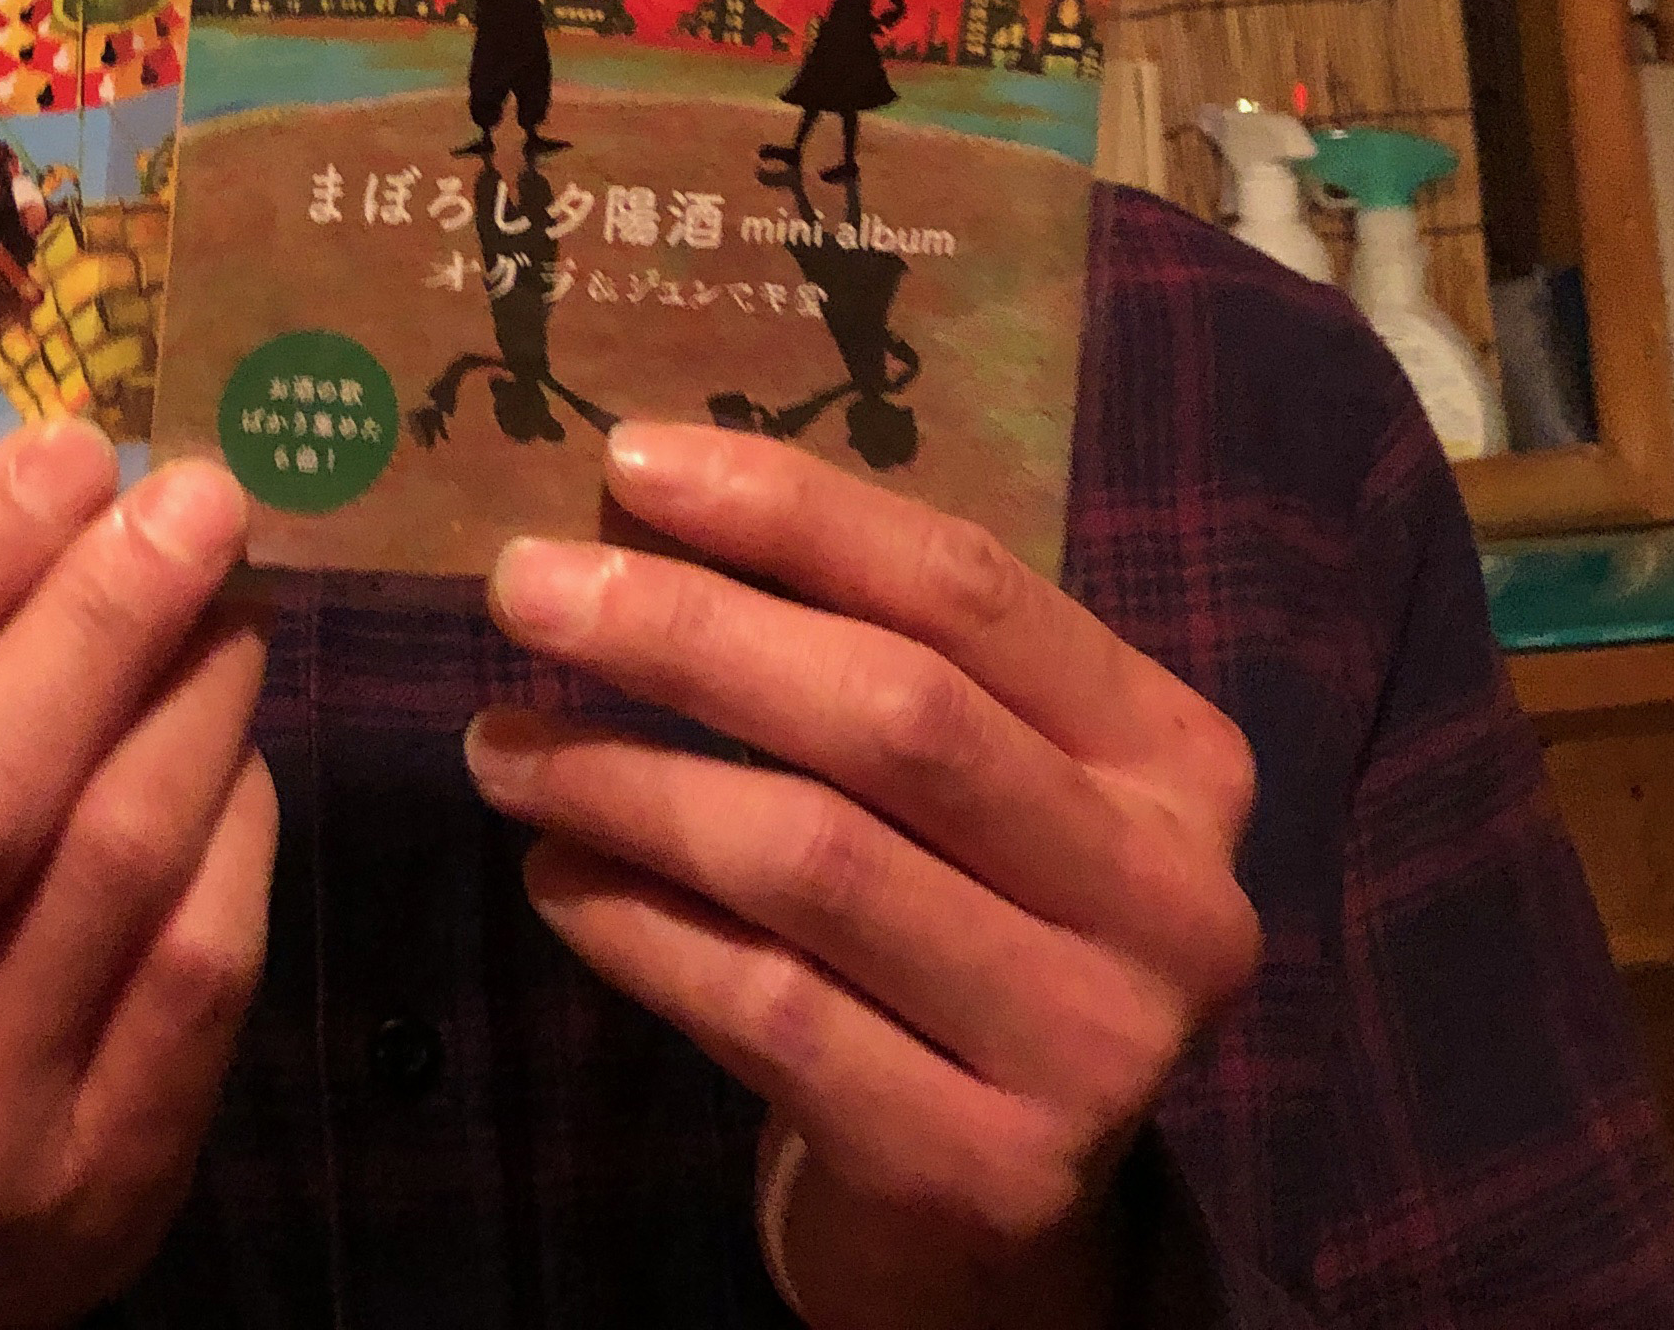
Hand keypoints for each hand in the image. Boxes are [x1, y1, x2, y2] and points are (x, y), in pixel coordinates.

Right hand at [0, 424, 276, 1326]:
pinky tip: (232, 746)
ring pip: (111, 867)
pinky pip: (201, 965)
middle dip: (99, 616)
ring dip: (192, 699)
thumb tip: (29, 508)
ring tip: (229, 597)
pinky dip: (233, 825)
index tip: (63, 454)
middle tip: (191, 498)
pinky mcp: (101, 1197)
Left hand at [464, 425, 1257, 1329]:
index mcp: (1174, 759)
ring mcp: (1092, 1049)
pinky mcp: (986, 1171)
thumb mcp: (964, 787)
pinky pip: (769, 1008)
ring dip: (627, 782)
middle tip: (525, 588)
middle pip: (893, 714)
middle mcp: (1170, 900)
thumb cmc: (952, 932)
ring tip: (499, 745)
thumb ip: (864, 654)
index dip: (793, 514)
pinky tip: (555, 878)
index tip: (627, 460)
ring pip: (815, 862)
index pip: (968, 590)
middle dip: (685, 631)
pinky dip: (637, 927)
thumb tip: (641, 500)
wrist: (991, 1214)